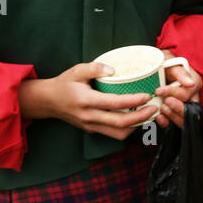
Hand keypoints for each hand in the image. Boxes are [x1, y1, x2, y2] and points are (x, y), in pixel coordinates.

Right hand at [18, 61, 157, 139]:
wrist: (48, 101)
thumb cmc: (65, 84)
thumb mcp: (77, 70)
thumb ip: (95, 68)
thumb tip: (114, 69)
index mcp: (86, 101)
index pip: (114, 103)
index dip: (133, 101)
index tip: (147, 95)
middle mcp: (89, 117)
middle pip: (120, 123)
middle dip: (141, 117)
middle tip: (154, 108)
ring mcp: (90, 126)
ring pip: (118, 133)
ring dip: (136, 126)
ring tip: (149, 115)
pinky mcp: (92, 130)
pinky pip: (113, 133)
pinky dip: (127, 128)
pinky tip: (137, 118)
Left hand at [154, 60, 202, 127]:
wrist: (157, 66)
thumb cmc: (166, 63)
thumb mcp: (172, 63)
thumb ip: (181, 73)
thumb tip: (190, 82)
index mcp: (194, 83)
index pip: (187, 93)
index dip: (173, 93)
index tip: (159, 90)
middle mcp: (191, 97)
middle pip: (190, 110)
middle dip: (176, 109)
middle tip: (164, 103)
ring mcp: (182, 105)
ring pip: (183, 119)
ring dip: (171, 116)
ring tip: (161, 108)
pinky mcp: (173, 111)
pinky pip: (173, 122)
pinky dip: (165, 122)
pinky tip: (158, 116)